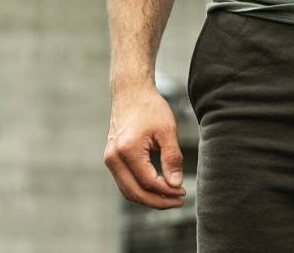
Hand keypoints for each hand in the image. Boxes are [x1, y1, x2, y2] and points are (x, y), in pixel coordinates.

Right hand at [104, 85, 186, 209]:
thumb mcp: (167, 130)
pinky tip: (158, 188)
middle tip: (179, 200)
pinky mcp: (112, 159)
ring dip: (149, 199)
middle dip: (158, 201)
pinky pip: (125, 183)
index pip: (148, 182)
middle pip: (135, 193)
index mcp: (127, 149)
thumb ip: (172, 158)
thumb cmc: (150, 107)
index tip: (183, 191)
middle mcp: (114, 157)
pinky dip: (141, 190)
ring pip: (128, 191)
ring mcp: (110, 159)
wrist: (130, 92)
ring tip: (170, 198)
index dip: (167, 191)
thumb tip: (175, 185)